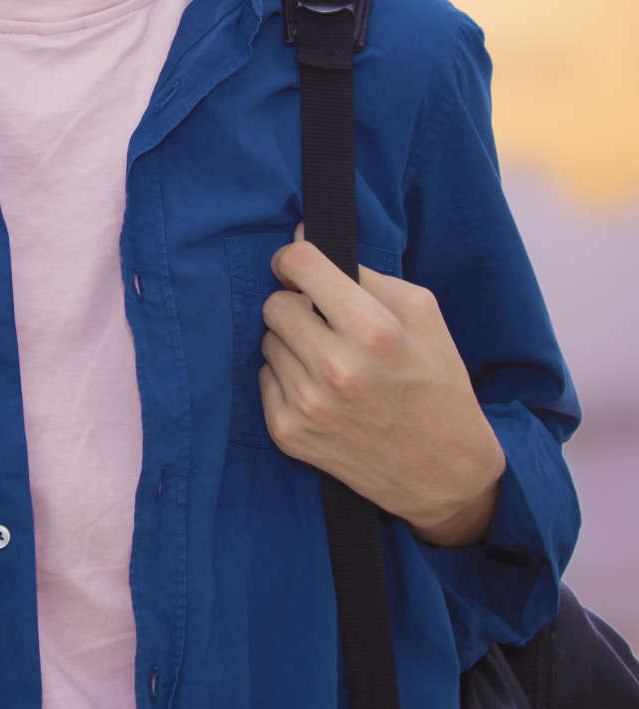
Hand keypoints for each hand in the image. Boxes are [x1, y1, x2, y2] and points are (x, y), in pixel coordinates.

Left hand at [257, 224, 505, 545]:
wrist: (444, 472)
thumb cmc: (437, 381)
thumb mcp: (422, 313)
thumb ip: (362, 271)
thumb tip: (302, 236)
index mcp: (373, 330)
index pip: (299, 266)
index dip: (293, 259)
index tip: (298, 268)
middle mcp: (335, 367)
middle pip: (274, 304)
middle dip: (296, 305)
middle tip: (324, 323)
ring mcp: (307, 404)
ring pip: (267, 341)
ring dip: (292, 344)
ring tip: (331, 362)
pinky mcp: (288, 434)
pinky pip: (264, 379)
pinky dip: (287, 379)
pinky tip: (322, 392)